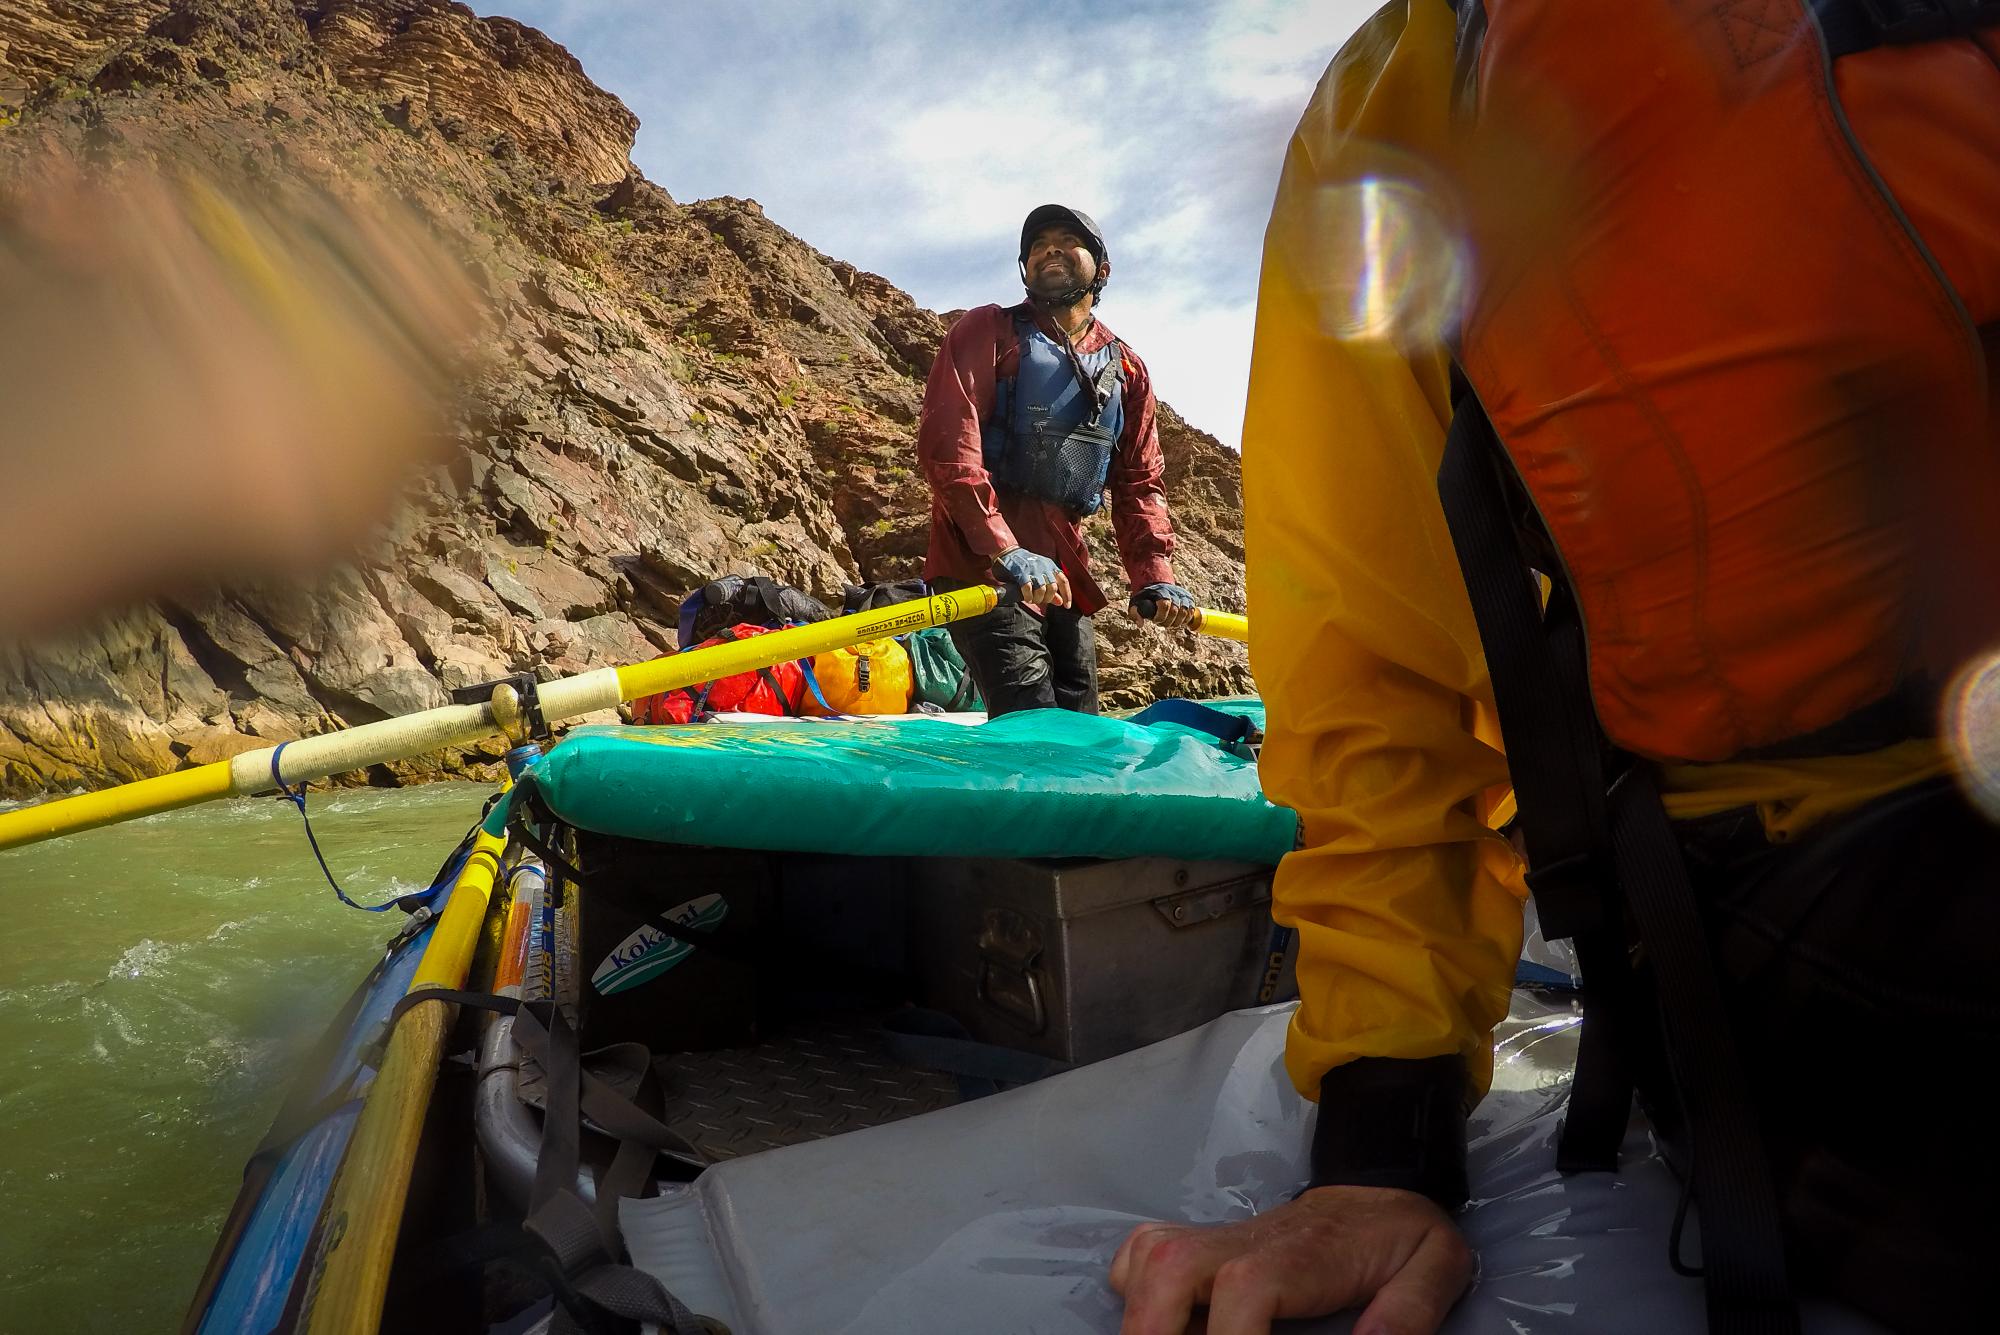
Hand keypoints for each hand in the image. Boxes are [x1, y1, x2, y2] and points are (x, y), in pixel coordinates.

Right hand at [991, 547, 1072, 607]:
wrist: (1008, 552)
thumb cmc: (1025, 566)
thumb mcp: (1041, 575)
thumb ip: (1051, 589)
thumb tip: (1061, 602)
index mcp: (1051, 566)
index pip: (1063, 581)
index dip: (1067, 595)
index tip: (1067, 606)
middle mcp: (1044, 566)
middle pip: (1053, 587)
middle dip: (1047, 598)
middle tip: (1040, 601)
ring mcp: (1033, 569)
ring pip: (1042, 589)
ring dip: (1038, 599)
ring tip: (1032, 600)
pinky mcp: (1021, 572)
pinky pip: (1028, 588)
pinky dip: (1028, 596)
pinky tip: (1027, 599)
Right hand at [1109, 1186, 1471, 1334]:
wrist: (1380, 1183)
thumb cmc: (1401, 1233)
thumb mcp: (1436, 1266)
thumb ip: (1409, 1311)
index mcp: (1300, 1257)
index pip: (1245, 1289)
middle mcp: (1247, 1242)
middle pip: (1172, 1267)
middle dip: (1152, 1326)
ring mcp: (1220, 1239)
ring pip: (1150, 1255)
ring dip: (1138, 1309)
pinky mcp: (1207, 1241)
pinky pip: (1146, 1248)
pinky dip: (1134, 1281)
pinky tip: (1156, 1316)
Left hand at [1128, 582, 1197, 630]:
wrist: (1157, 584)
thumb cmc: (1146, 596)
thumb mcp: (1136, 602)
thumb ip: (1135, 613)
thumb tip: (1141, 625)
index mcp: (1161, 591)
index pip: (1164, 605)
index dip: (1160, 617)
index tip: (1155, 620)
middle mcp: (1174, 592)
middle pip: (1175, 611)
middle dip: (1167, 622)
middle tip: (1161, 623)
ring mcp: (1183, 595)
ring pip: (1185, 612)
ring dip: (1177, 622)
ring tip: (1169, 623)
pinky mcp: (1189, 599)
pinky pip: (1191, 612)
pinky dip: (1185, 620)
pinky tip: (1177, 622)